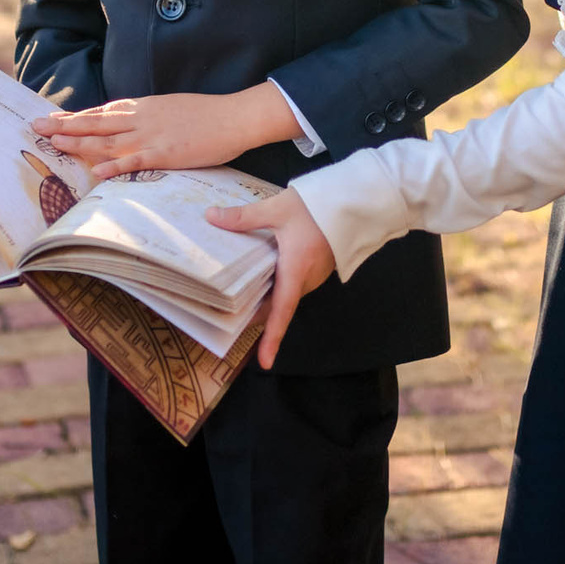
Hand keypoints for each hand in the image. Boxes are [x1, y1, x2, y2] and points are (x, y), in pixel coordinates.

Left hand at [30, 86, 293, 180]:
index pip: (102, 112)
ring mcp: (152, 136)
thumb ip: (149, 116)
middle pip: (96, 123)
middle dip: (65, 125)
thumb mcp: (172, 108)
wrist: (234, 116)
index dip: (76, 116)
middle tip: (37, 127)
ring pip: (108, 140)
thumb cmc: (207, 115)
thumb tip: (131, 123)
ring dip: (79, 142)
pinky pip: (135, 161)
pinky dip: (115, 166)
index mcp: (143, 108)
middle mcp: (141, 118)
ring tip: (54, 144)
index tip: (53, 118)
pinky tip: (96, 171)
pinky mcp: (166, 153)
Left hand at [205, 190, 336, 369]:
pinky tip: (262, 272)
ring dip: (267, 297)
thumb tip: (211, 217)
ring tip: (238, 295)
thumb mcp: (276, 209)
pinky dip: (278, 284)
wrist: (353, 201)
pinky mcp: (318, 268)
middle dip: (258, 313)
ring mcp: (314, 275)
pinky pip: (294, 284)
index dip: (272, 337)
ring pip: (286, 294)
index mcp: (296, 270)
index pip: (282, 311)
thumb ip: (244, 217)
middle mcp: (307, 280)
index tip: (264, 362)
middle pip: (279, 305)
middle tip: (229, 317)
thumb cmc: (316, 207)